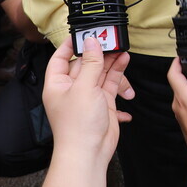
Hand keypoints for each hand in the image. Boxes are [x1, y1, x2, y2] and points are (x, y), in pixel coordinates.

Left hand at [41, 36, 132, 164]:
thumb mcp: (84, 87)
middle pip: (86, 63)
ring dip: (113, 66)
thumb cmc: (78, 125)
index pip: (61, 58)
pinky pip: (112, 88)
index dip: (70, 45)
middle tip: (113, 42)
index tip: (83, 33)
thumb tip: (92, 41)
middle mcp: (73, 88)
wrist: (89, 153)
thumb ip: (91, 62)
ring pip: (102, 73)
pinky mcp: (103, 105)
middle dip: (100, 53)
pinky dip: (121, 86)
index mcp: (58, 84)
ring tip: (124, 56)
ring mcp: (89, 96)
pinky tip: (128, 88)